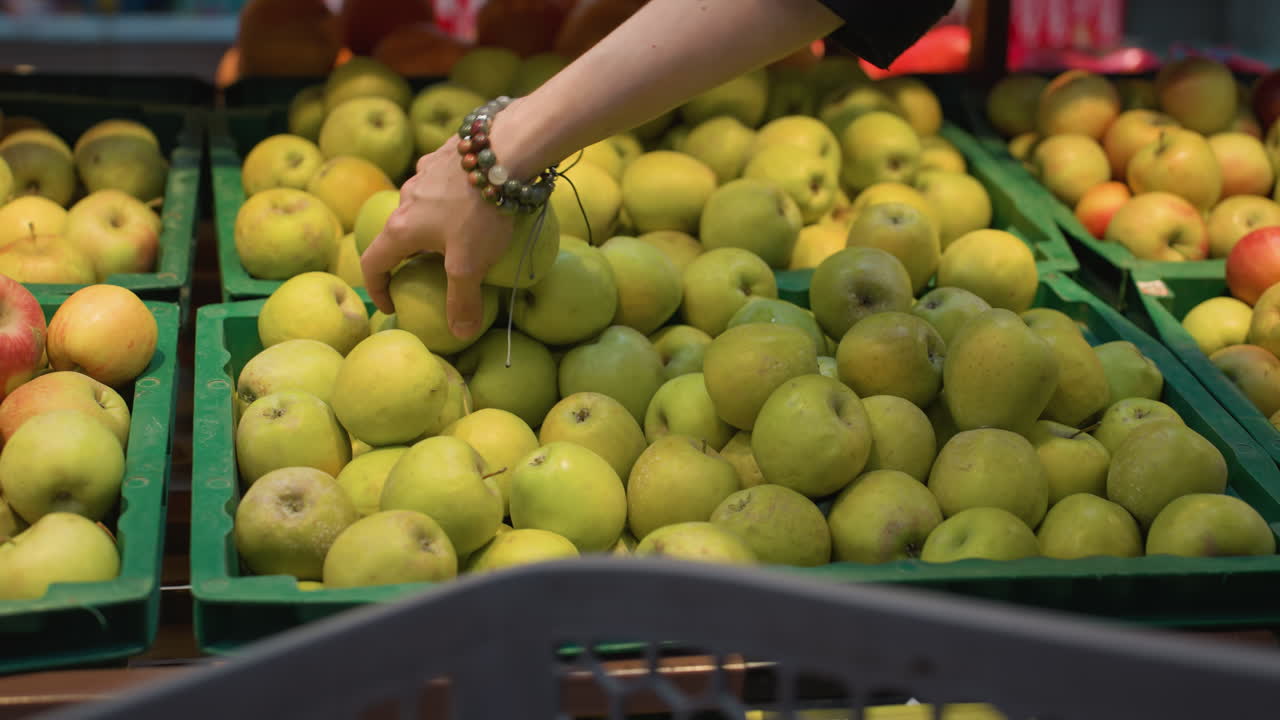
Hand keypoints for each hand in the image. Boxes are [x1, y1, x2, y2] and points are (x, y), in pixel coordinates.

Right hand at [361, 136, 514, 338]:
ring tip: (455, 237)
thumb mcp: (470, 264)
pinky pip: (440, 184)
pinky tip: (473, 202)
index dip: (377, 289)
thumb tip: (460, 334)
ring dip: (429, 225)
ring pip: (419, 206)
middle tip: (428, 272)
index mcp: (401, 228)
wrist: (502, 149)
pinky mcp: (445, 155)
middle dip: (407, 256)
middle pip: (396, 233)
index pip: (373, 264)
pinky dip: (447, 200)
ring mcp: (423, 173)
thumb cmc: (479, 211)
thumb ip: (462, 300)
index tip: (391, 304)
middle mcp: (405, 198)